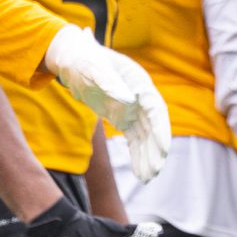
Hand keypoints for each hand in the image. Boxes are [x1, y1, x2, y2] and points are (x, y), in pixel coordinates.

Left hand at [46, 26, 170, 181]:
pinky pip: (135, 139)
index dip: (161, 131)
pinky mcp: (124, 117)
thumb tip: (131, 101)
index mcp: (139, 82)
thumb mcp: (92, 68)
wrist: (73, 58)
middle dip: (155, 150)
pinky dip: (138, 155)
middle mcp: (141, 97)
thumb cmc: (83, 59)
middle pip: (154, 127)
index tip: (162, 151)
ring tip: (147, 178)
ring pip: (146, 136)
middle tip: (154, 171)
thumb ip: (110, 83)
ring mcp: (133, 108)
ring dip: (148, 157)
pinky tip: (139, 172)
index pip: (156, 110)